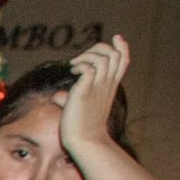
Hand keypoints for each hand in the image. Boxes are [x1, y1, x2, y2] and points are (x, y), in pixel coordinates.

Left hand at [59, 36, 130, 155]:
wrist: (84, 141)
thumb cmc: (80, 126)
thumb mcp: (78, 107)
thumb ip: (69, 97)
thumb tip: (56, 95)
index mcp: (109, 86)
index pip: (123, 60)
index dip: (122, 46)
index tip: (116, 38)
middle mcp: (107, 84)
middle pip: (114, 54)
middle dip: (98, 48)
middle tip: (81, 59)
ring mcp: (98, 87)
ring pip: (104, 58)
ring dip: (87, 56)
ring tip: (74, 66)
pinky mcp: (85, 91)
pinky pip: (89, 68)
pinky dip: (81, 65)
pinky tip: (72, 71)